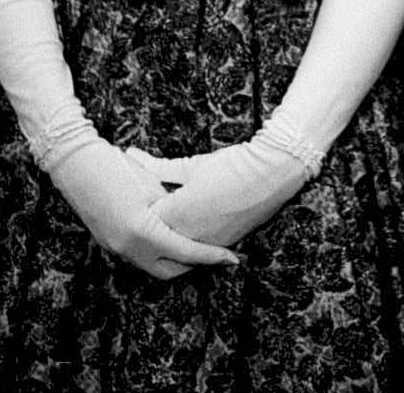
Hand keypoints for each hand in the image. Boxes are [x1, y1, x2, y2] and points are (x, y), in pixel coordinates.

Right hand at [50, 138, 240, 278]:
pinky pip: (138, 255)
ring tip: (194, 244)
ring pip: (152, 265)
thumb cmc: (117, 167)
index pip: (186, 252)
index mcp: (143, 232)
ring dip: (173, 259)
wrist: (77, 164)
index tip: (232, 259)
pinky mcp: (108, 242)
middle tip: (213, 253)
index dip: (211, 256)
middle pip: (169, 270)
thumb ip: (170, 209)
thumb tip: (186, 223)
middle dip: (192, 265)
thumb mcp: (152, 187)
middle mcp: (128, 248)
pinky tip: (167, 236)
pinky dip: (156, 251)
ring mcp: (115, 248)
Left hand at [140, 137, 307, 247]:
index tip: (139, 193)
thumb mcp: (193, 165)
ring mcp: (205, 244)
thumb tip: (132, 154)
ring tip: (178, 212)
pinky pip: (198, 248)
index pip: (143, 218)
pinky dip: (192, 237)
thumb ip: (159, 167)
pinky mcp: (221, 246)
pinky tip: (196, 220)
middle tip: (153, 205)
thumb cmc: (232, 164)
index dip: (139, 205)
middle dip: (152, 224)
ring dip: (172, 234)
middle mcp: (188, 234)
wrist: (271, 175)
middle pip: (157, 237)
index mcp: (176, 212)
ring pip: (177, 246)